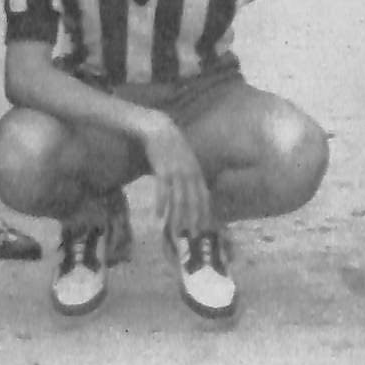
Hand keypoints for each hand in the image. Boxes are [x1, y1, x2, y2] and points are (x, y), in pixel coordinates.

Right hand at [139, 115, 211, 239]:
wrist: (159, 129)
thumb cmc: (171, 145)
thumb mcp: (186, 159)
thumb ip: (190, 174)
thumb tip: (192, 191)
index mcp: (196, 172)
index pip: (204, 196)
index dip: (205, 212)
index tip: (205, 227)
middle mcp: (189, 174)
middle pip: (193, 201)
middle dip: (194, 219)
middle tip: (193, 235)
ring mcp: (176, 172)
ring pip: (178, 199)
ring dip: (177, 217)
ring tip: (175, 231)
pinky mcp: (162, 170)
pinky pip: (162, 191)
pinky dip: (161, 204)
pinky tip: (158, 215)